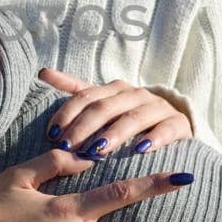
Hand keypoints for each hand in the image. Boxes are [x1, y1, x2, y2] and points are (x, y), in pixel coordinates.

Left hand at [38, 67, 193, 158]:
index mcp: (113, 89)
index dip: (67, 114)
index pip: (85, 96)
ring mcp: (157, 108)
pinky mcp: (178, 124)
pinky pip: (166, 129)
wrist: (173, 127)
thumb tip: (42, 71)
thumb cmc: (128, 117)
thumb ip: (74, 89)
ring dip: (114, 134)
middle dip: (84, 128)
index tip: (51, 134)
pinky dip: (153, 139)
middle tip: (68, 148)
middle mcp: (135, 94)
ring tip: (98, 150)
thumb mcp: (102, 103)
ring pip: (133, 118)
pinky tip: (140, 150)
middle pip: (105, 108)